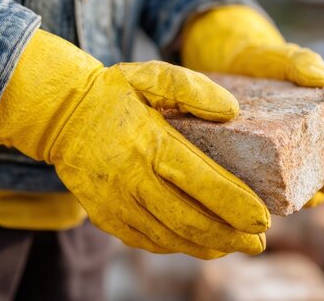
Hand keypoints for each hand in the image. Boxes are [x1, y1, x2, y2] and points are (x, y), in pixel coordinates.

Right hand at [0, 30, 269, 258]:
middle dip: (230, 236)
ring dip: (207, 247)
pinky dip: (177, 247)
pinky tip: (198, 244)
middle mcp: (132, 179)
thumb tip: (232, 110)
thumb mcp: (151, 75)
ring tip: (236, 246)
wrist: (59, 115)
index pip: (201, 182)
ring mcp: (116, 202)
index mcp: (150, 143)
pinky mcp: (106, 216)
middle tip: (259, 242)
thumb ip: (192, 88)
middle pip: (189, 220)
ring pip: (169, 237)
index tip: (263, 218)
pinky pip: (146, 241)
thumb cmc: (113, 93)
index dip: (234, 204)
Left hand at [181, 5, 323, 206]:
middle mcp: (319, 125)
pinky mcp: (275, 154)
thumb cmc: (262, 59)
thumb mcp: (280, 55)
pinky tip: (278, 201)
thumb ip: (301, 62)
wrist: (232, 65)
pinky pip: (286, 176)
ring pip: (315, 171)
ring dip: (316, 190)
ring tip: (306, 202)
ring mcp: (298, 142)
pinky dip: (289, 190)